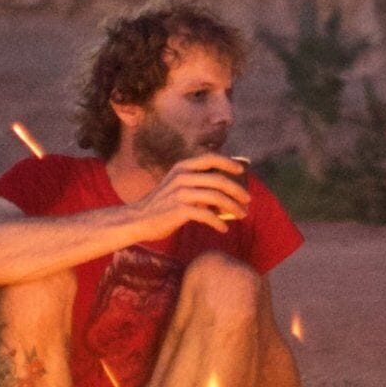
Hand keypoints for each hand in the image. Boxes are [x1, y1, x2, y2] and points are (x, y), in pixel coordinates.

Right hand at [132, 153, 249, 237]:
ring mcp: (181, 193)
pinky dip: (218, 222)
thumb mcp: (176, 185)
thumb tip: (222, 188)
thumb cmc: (160, 205)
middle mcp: (182, 176)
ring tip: (241, 215)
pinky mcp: (180, 210)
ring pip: (216, 197)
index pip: (210, 158)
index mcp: (182, 167)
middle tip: (248, 201)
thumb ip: (195, 182)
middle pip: (219, 180)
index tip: (241, 170)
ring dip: (233, 207)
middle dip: (237, 190)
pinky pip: (207, 215)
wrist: (137, 219)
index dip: (228, 162)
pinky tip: (223, 228)